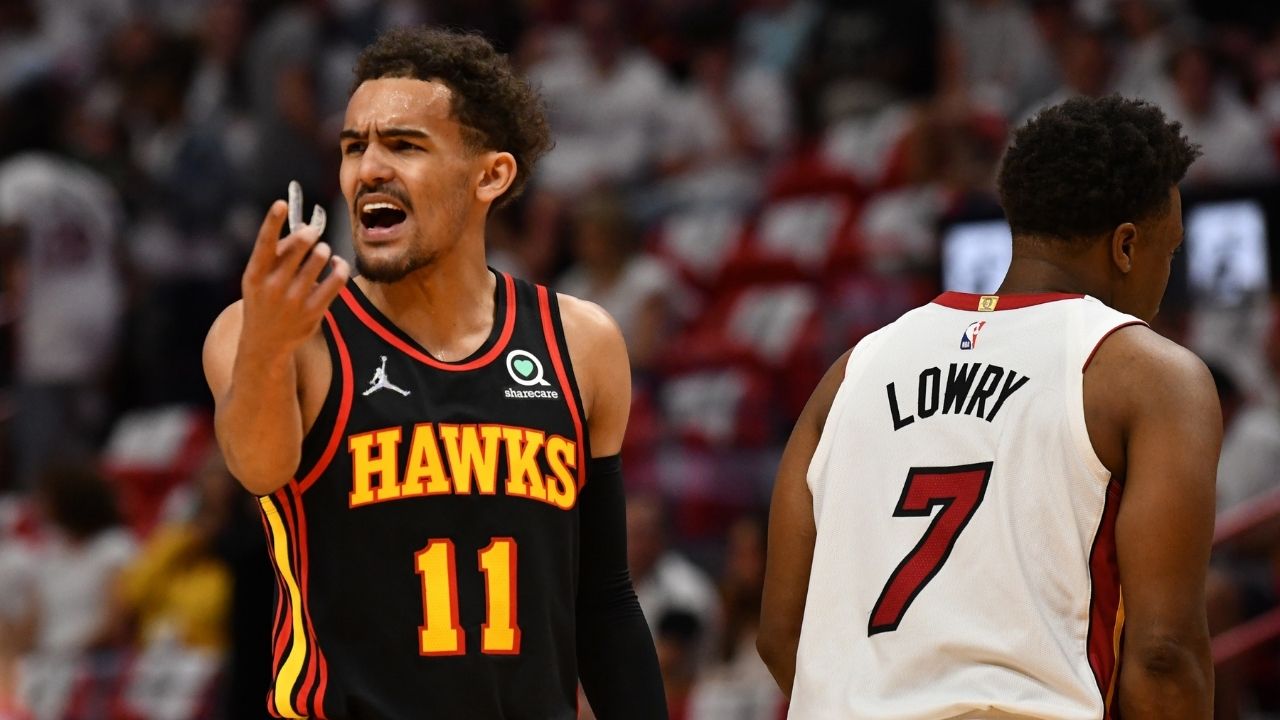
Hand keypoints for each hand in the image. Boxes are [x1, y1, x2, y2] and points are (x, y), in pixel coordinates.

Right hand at [239, 181, 349, 360]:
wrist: (265, 342)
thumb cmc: (263, 300)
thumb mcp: (259, 278)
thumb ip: (277, 253)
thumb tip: (305, 226)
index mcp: (254, 274)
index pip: (264, 243)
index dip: (272, 222)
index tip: (281, 203)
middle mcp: (273, 286)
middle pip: (299, 247)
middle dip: (310, 234)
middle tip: (313, 232)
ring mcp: (294, 299)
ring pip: (320, 258)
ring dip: (323, 250)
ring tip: (321, 252)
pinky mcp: (314, 310)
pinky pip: (336, 280)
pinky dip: (340, 266)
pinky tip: (337, 264)